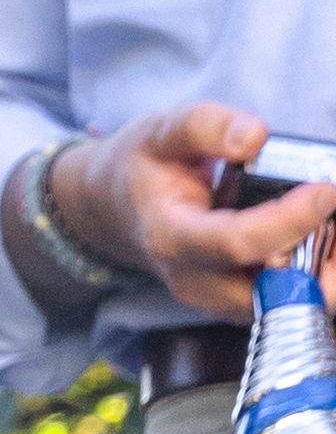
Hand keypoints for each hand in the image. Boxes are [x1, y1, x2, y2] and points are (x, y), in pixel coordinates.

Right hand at [48, 103, 335, 312]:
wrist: (119, 210)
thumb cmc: (143, 169)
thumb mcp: (161, 133)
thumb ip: (205, 126)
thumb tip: (256, 136)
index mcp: (169, 236)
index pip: (238, 243)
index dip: (290, 220)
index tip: (326, 189)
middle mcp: (194, 281)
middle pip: (276, 289)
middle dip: (320, 254)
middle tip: (327, 204)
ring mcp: (218, 301)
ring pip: (296, 304)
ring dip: (324, 267)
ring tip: (324, 218)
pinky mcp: (240, 307)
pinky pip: (296, 304)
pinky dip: (318, 274)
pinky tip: (316, 234)